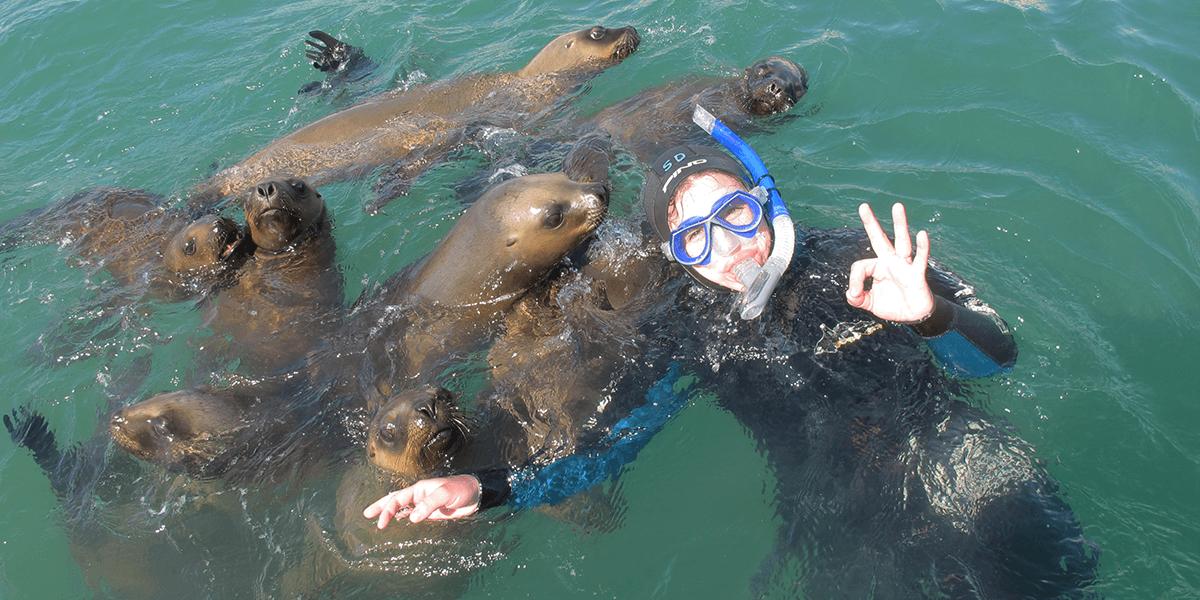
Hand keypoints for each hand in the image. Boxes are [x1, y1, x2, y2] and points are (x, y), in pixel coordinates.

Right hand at [363, 475, 481, 528]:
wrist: (476, 495)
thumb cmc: (462, 490)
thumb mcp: (445, 494)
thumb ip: (429, 504)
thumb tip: (412, 518)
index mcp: (419, 488)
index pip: (398, 499)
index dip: (387, 510)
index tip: (380, 523)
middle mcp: (419, 495)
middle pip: (395, 500)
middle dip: (381, 506)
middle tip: (366, 514)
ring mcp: (424, 503)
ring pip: (402, 507)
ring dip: (390, 511)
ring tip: (377, 518)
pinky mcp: (431, 511)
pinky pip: (413, 513)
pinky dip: (403, 516)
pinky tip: (398, 520)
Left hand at [845, 203, 935, 321]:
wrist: (914, 315)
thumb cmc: (893, 304)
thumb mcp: (869, 303)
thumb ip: (857, 298)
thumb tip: (851, 293)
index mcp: (878, 266)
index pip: (861, 266)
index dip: (855, 280)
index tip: (855, 293)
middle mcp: (891, 261)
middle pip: (880, 238)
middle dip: (871, 223)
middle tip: (863, 206)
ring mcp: (905, 265)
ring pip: (902, 241)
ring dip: (900, 224)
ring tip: (897, 206)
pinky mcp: (917, 274)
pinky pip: (921, 258)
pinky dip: (923, 247)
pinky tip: (922, 234)